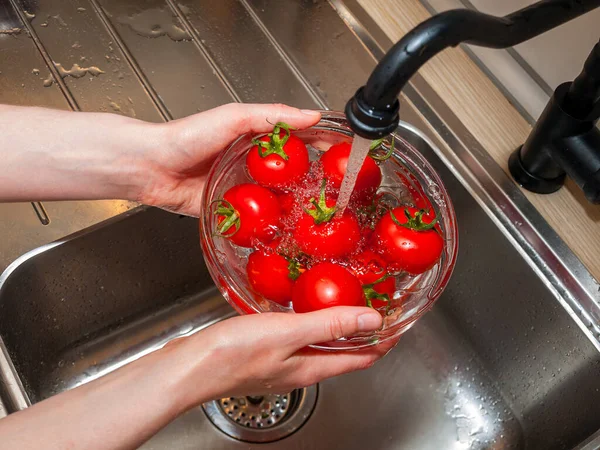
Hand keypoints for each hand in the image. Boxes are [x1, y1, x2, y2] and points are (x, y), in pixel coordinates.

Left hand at [0, 103, 318, 206]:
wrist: (152, 167)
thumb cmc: (186, 137)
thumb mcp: (233, 117)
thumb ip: (272, 116)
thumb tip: (311, 115)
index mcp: (257, 140)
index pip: (299, 142)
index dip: (322, 147)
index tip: (344, 155)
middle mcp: (254, 165)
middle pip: (292, 175)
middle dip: (314, 184)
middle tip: (338, 194)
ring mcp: (244, 189)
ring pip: (278, 200)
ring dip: (296, 208)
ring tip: (319, 218)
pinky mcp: (231, 211)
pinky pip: (256, 220)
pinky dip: (270, 226)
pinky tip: (286, 232)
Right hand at [0, 306, 396, 449]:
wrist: (188, 366)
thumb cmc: (232, 354)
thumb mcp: (289, 333)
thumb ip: (330, 324)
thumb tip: (372, 319)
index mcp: (313, 368)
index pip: (363, 357)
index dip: (384, 338)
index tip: (398, 317)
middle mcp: (302, 368)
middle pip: (345, 351)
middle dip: (363, 329)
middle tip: (374, 299)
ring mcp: (283, 361)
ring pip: (322, 343)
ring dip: (337, 323)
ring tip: (345, 296)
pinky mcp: (265, 352)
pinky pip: (299, 335)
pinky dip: (310, 320)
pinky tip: (302, 303)